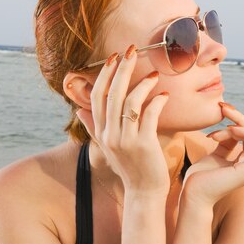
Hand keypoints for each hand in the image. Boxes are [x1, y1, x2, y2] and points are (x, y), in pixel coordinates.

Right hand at [75, 45, 170, 194]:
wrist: (143, 193)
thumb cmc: (129, 168)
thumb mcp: (107, 147)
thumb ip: (93, 128)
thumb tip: (78, 111)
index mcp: (100, 132)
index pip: (98, 96)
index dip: (104, 75)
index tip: (113, 58)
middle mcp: (109, 134)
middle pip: (112, 94)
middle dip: (122, 69)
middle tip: (131, 51)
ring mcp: (125, 140)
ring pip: (130, 102)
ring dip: (142, 84)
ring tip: (154, 75)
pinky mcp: (144, 144)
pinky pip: (149, 114)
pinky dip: (157, 101)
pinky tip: (164, 95)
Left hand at [181, 102, 243, 206]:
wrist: (192, 194)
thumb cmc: (200, 177)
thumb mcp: (216, 154)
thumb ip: (227, 142)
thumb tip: (233, 126)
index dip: (236, 122)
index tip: (218, 117)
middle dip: (239, 117)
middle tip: (222, 107)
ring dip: (235, 123)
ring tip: (215, 132)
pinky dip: (238, 130)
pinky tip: (221, 133)